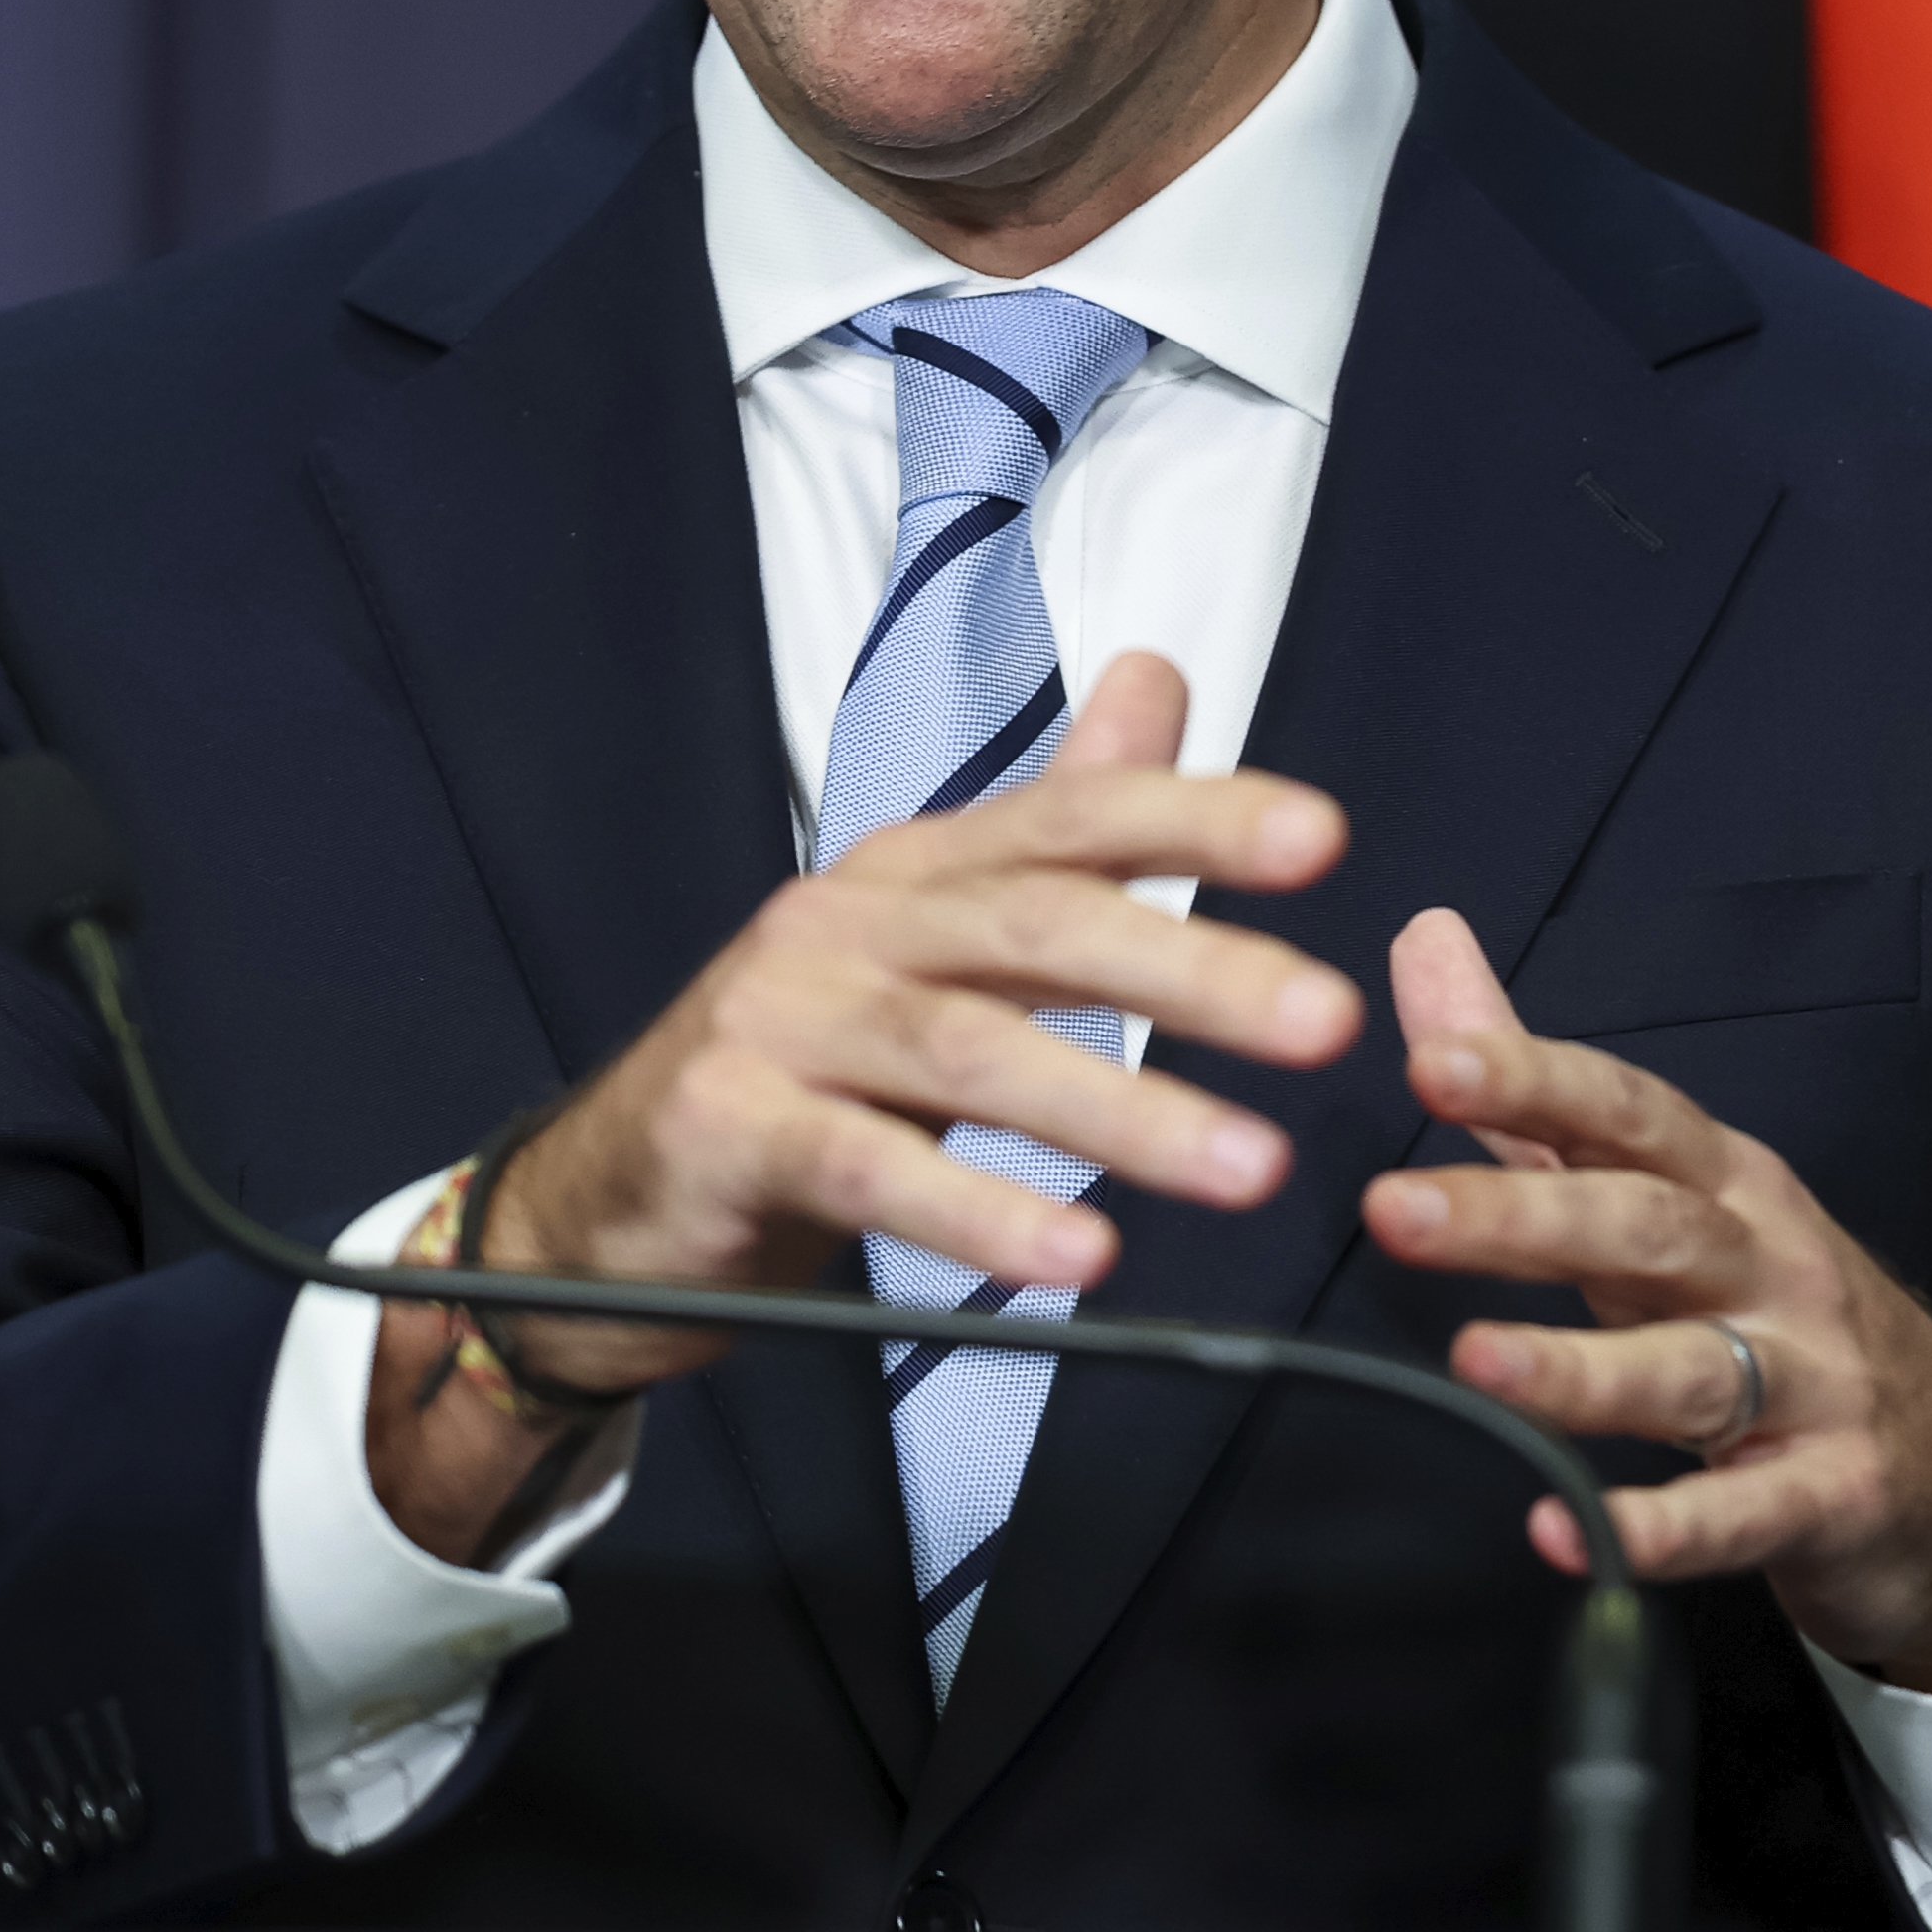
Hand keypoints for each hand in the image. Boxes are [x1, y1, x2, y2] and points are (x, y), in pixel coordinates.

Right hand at [369, 655, 1363, 1556]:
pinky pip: (871, 1168)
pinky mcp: (731, 1125)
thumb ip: (1060, 825)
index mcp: (913, 869)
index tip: (1322, 841)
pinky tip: (1079, 1256)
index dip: (1194, 816)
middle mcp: (848, 920)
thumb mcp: (938, 937)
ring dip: (1119, 1110)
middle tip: (1326, 1020)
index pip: (1068, 818)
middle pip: (1034, 925)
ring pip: (967, 1051)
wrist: (605, 1194)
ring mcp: (781, 1019)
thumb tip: (1161, 674)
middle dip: (1192, 966)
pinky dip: (980, 1208)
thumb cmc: (803, 1064)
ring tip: (1248, 1167)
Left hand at [1360, 908, 1931, 1694]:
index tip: (1431, 1064)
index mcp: (1726, 1184)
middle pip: (1647, 1227)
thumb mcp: (1665, 1196)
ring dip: (1580, 1369)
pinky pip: (1739, 1516)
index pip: (1626, 1114)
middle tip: (1393, 1211)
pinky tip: (1564, 1531)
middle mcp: (1772, 1267)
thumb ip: (1534, 1091)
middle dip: (1521, 1216)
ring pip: (1691, 1369)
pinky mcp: (1830, 1499)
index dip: (1535, 1084)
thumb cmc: (1776, 1314)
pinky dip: (1659, 1530)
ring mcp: (1812, 1384)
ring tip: (1475, 1362)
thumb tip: (1423, 942)